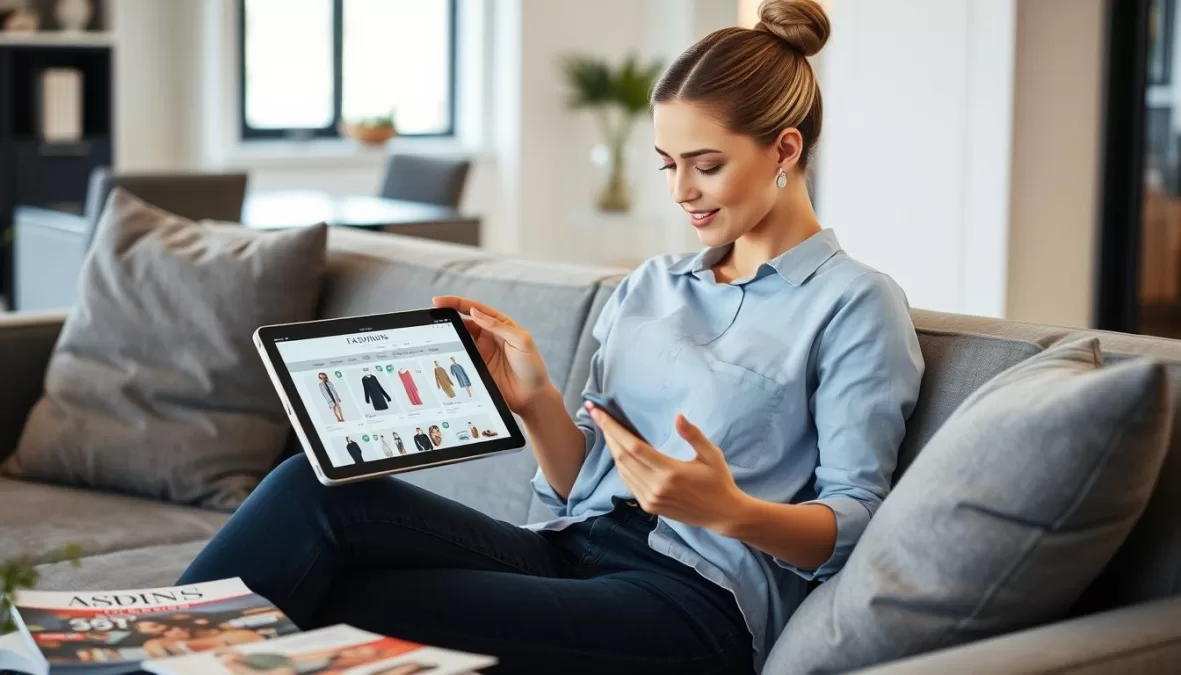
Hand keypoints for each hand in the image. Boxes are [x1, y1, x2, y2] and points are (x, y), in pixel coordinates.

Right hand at [432, 296, 550, 412]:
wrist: (532, 396)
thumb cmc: (532, 366)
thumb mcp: (521, 340)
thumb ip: (498, 326)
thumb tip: (474, 312)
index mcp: (500, 324)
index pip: (475, 309)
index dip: (456, 303)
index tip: (439, 301)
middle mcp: (488, 336)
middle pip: (463, 322)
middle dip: (447, 317)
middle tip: (431, 316)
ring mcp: (480, 353)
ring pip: (459, 339)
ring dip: (447, 336)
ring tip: (432, 334)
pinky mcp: (475, 368)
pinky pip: (460, 358)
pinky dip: (450, 355)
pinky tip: (442, 353)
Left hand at [588, 403, 749, 530]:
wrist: (722, 514)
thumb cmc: (719, 480)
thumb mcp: (711, 454)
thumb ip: (693, 435)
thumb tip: (677, 416)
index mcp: (670, 472)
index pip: (633, 446)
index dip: (613, 428)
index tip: (600, 412)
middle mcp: (656, 487)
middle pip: (622, 456)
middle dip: (607, 433)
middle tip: (596, 414)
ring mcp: (650, 499)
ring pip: (622, 470)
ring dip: (612, 448)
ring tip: (607, 429)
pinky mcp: (649, 506)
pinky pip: (628, 482)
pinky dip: (620, 464)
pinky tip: (619, 451)